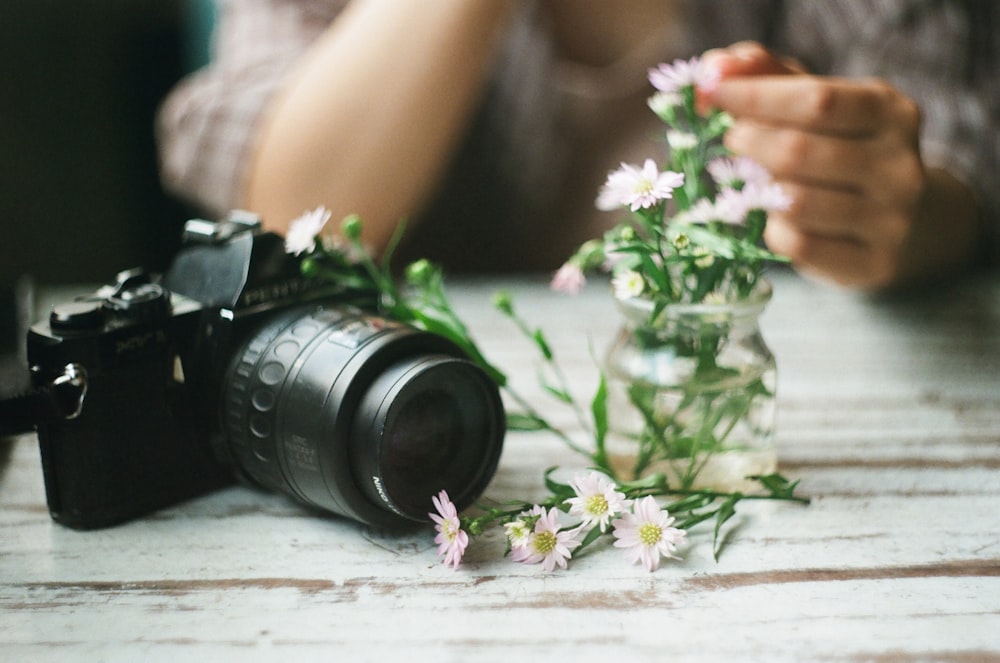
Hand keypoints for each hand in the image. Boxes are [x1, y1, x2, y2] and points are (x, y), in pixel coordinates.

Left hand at [700, 42, 928, 288]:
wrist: (909, 219)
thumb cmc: (843, 148)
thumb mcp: (817, 102)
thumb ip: (766, 76)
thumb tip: (715, 69)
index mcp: (890, 112)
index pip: (817, 100)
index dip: (756, 95)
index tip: (712, 92)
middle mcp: (899, 166)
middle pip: (799, 153)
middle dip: (750, 143)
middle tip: (731, 138)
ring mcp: (892, 220)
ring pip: (797, 204)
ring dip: (759, 190)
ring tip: (752, 178)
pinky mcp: (873, 264)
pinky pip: (800, 246)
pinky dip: (775, 231)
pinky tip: (777, 218)